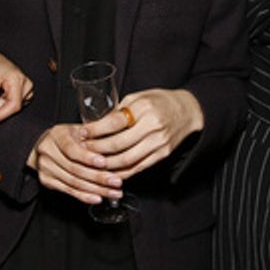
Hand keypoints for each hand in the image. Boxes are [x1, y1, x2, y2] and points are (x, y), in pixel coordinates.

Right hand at [27, 124, 123, 204]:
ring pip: (74, 182)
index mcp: (56, 136)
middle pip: (75, 168)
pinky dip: (85, 196)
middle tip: (116, 181)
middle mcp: (48, 152)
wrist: (41, 146)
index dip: (88, 157)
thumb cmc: (64, 136)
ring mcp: (46, 168)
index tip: (104, 162)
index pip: (72, 149)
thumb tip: (118, 130)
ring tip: (114, 192)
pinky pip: (68, 191)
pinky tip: (98, 198)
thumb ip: (93, 132)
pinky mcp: (46, 181)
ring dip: (96, 189)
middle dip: (98, 177)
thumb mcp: (76, 129)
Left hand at [80, 88, 203, 179]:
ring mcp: (158, 143)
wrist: (188, 112)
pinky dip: (121, 172)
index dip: (95, 130)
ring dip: (106, 164)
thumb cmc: (160, 101)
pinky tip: (109, 171)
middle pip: (118, 144)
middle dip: (96, 149)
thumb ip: (119, 111)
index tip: (81, 133)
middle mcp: (152, 127)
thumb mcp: (139, 97)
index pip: (115, 122)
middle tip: (82, 150)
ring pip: (126, 160)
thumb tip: (96, 125)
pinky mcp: (162, 155)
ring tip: (92, 163)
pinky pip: (138, 167)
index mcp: (144, 108)